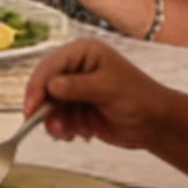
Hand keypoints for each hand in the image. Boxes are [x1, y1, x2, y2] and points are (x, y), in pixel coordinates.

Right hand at [23, 36, 172, 154]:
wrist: (156, 124)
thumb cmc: (139, 98)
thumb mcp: (107, 88)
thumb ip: (76, 86)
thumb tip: (50, 86)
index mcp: (82, 53)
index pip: (50, 66)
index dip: (37, 86)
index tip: (32, 107)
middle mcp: (74, 68)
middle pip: (44, 86)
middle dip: (46, 108)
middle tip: (52, 126)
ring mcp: (74, 89)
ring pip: (48, 106)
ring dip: (56, 122)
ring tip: (70, 133)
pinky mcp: (75, 108)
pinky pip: (57, 118)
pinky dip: (63, 129)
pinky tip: (79, 134)